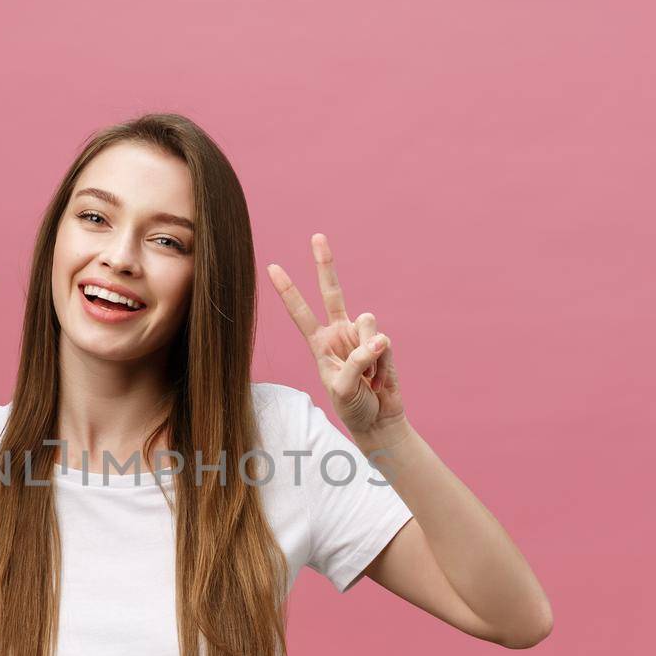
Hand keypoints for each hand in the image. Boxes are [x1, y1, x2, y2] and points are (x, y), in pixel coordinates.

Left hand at [267, 233, 404, 439]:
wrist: (378, 419)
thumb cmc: (352, 406)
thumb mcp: (342, 388)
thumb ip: (356, 362)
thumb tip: (378, 338)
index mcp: (319, 343)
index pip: (300, 312)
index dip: (288, 291)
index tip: (272, 267)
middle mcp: (339, 332)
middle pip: (332, 292)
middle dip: (325, 264)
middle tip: (316, 236)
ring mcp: (362, 334)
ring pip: (367, 323)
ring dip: (368, 351)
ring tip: (367, 375)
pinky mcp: (382, 342)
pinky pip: (383, 341)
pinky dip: (382, 361)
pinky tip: (379, 376)